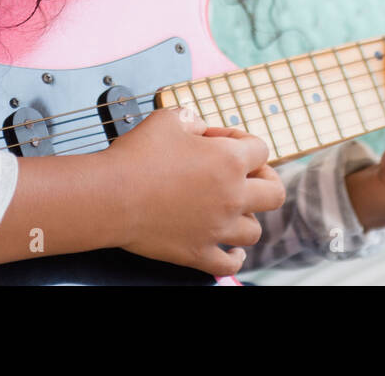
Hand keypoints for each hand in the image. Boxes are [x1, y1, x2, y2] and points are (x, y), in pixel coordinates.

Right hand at [101, 106, 285, 275]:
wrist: (110, 196)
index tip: (216, 140)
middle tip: (245, 175)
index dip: (240, 139)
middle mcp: (232, 197)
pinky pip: (229, 263)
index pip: (260, 149)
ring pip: (254, 231)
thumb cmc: (137, 154)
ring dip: (247, 217)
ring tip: (231, 210)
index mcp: (229, 161)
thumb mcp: (168, 119)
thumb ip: (193, 120)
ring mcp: (217, 229)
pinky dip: (234, 257)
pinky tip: (230, 249)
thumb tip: (201, 129)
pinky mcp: (198, 253)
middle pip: (274, 193)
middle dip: (264, 179)